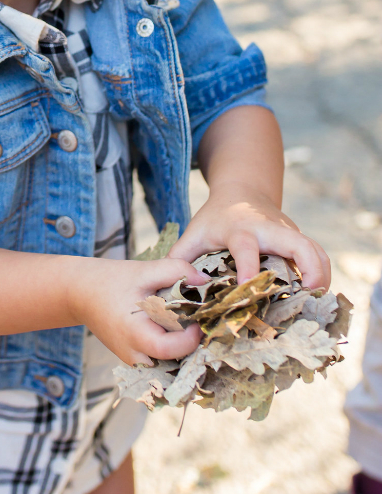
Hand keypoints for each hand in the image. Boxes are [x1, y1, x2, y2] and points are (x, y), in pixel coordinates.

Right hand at [70, 257, 208, 365]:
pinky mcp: (133, 359)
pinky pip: (159, 361)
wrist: (80, 292)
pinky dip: (170, 348)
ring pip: (167, 364)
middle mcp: (133, 355)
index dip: (190, 337)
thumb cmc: (111, 280)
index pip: (170, 349)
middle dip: (189, 343)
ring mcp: (132, 360)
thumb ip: (177, 270)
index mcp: (134, 334)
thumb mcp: (144, 270)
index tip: (198, 318)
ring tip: (185, 323)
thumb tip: (206, 281)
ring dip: (181, 348)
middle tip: (196, 319)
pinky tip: (173, 329)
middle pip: (173, 360)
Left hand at [169, 184, 330, 288]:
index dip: (248, 268)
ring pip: (314, 249)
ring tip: (317, 303)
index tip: (247, 290)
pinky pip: (318, 254)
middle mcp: (269, 229)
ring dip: (321, 274)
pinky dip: (323, 274)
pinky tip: (318, 297)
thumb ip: (179, 258)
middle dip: (307, 268)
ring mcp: (288, 233)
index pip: (246, 247)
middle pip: (297, 243)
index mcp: (239, 228)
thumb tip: (171, 290)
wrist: (241, 190)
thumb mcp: (194, 232)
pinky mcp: (298, 239)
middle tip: (308, 296)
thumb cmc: (215, 218)